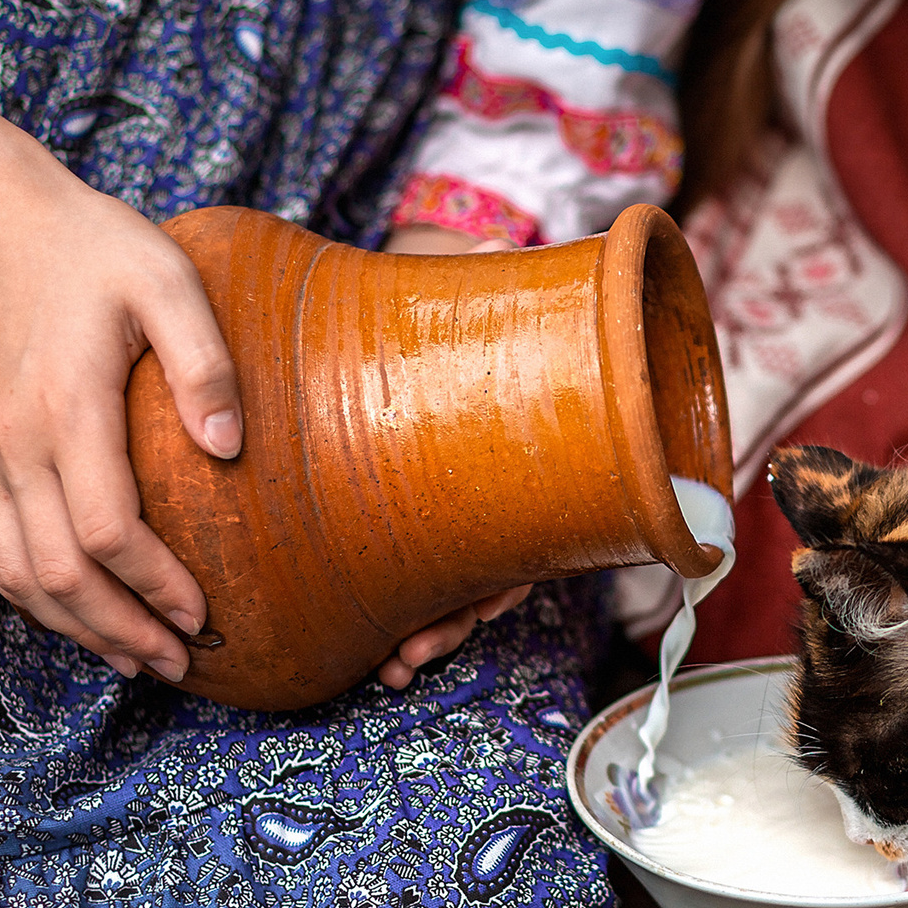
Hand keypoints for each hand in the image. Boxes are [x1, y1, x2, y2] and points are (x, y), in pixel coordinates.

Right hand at [0, 162, 239, 679]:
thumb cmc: (92, 245)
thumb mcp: (168, 280)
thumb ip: (204, 363)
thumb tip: (228, 450)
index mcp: (67, 408)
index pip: (104, 531)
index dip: (154, 584)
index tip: (203, 612)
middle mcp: (12, 441)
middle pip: (57, 572)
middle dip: (120, 629)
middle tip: (178, 662)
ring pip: (13, 571)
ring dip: (71, 625)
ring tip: (131, 656)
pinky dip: (22, 591)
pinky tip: (67, 611)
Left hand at [374, 218, 532, 684]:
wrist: (431, 319)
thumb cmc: (462, 315)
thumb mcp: (470, 302)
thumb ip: (482, 282)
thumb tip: (486, 244)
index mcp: (522, 457)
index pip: (529, 534)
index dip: (499, 583)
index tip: (472, 611)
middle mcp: (498, 493)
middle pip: (490, 576)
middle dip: (454, 621)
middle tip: (414, 652)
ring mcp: (457, 509)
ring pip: (456, 588)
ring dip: (429, 631)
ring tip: (392, 663)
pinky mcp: (414, 514)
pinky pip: (419, 575)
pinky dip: (402, 614)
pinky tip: (377, 648)